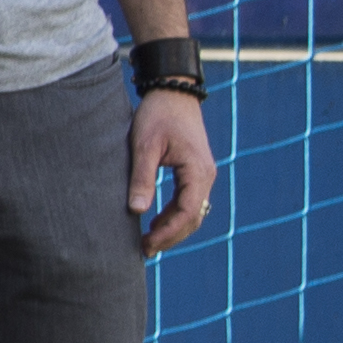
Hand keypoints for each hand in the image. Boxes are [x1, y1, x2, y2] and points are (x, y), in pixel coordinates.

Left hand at [131, 86, 214, 253]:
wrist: (172, 92)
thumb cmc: (158, 115)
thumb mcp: (144, 146)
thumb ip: (142, 178)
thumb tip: (137, 211)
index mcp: (197, 170)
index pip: (187, 212)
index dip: (168, 233)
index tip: (147, 245)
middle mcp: (206, 175)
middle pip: (193, 217)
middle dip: (170, 236)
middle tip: (144, 250)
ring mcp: (203, 173)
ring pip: (192, 211)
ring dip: (172, 228)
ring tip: (147, 242)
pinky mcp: (195, 171)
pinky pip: (189, 200)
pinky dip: (174, 216)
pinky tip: (155, 223)